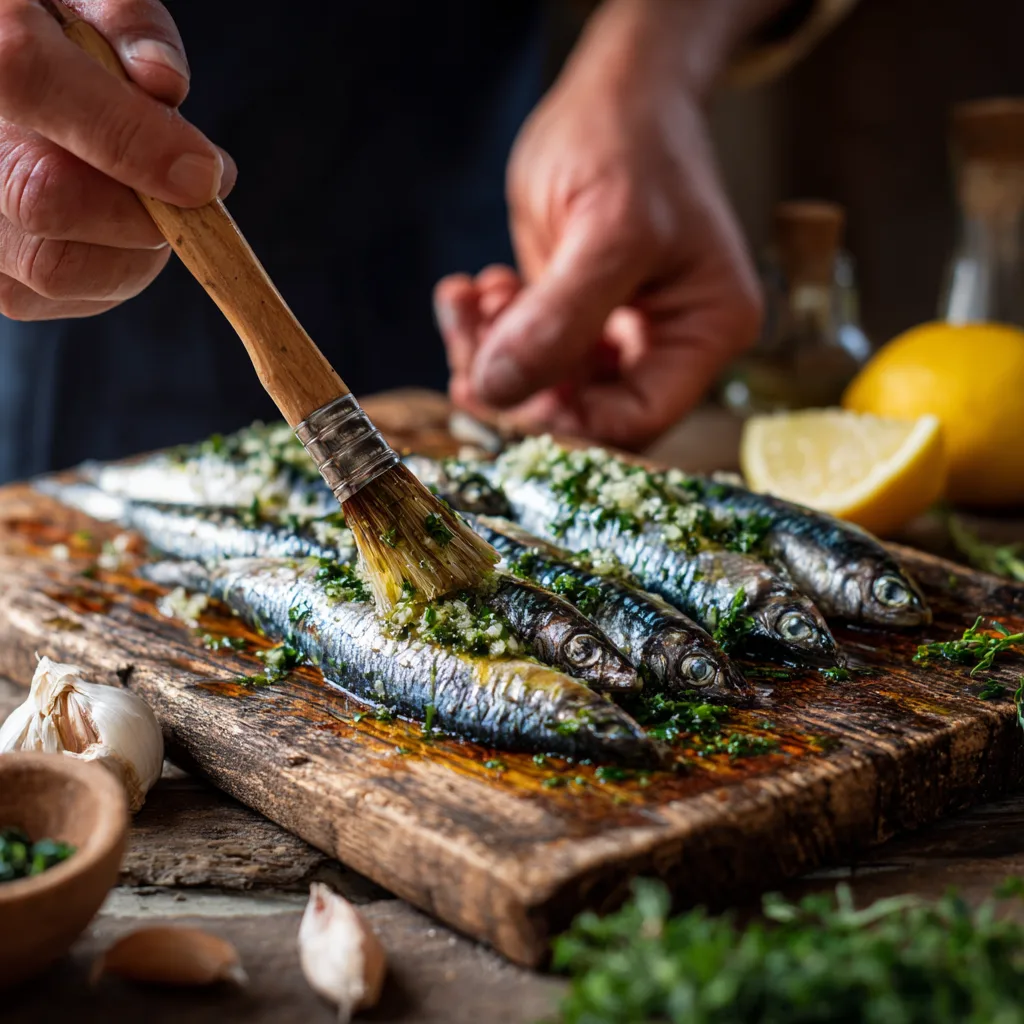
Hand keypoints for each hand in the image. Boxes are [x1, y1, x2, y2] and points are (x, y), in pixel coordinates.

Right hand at [0, 0, 233, 319]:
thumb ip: (127, 22)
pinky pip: (57, 299)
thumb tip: (164, 84)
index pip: (29, 77)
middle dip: (140, 205)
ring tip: (142, 202)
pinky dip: (112, 273)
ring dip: (133, 248)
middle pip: (44, 199)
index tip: (206, 173)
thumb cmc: (51, 30)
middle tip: (183, 186)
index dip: (128, 134)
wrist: (9, 74)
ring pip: (55, 267)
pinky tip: (114, 229)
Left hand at [436, 0, 766, 449]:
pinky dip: (486, 327)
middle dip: (518, 383)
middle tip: (467, 354)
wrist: (614, 87)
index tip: (502, 396)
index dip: (566, 422)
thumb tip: (501, 391)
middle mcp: (664, 341)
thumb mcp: (608, 228)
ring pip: (542, 381)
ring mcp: (615, 329)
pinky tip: (471, 290)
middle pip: (582, 407)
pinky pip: (522, 346)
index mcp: (704, 332)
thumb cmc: (634, 140)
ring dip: (492, 351)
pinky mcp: (571, 312)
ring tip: (470, 300)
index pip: (635, 420)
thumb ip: (559, 318)